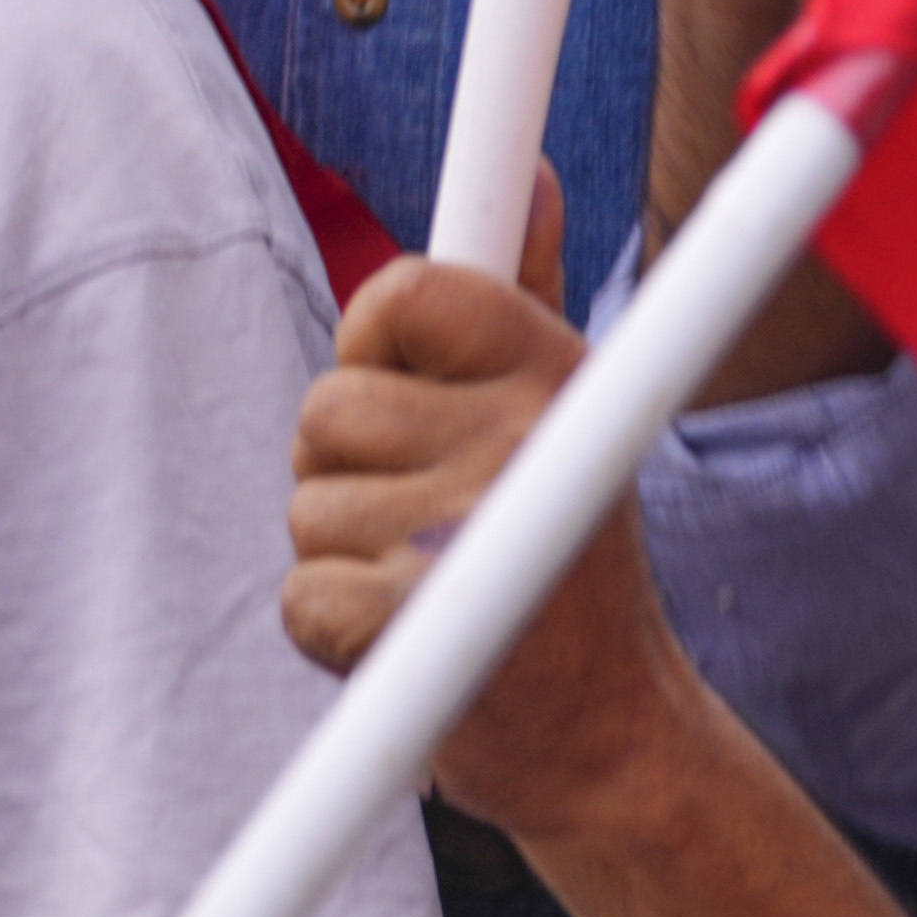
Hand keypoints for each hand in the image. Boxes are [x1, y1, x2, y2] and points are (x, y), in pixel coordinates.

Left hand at [286, 257, 725, 863]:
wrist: (615, 745)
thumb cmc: (568, 563)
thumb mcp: (566, 414)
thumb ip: (524, 289)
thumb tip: (522, 171)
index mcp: (552, 368)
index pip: (401, 288)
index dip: (375, 344)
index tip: (409, 391)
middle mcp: (522, 436)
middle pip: (327, 404)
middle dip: (351, 471)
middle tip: (433, 526)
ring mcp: (473, 532)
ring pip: (306, 504)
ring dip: (345, 558)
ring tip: (436, 592)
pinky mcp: (422, 630)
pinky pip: (302, 595)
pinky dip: (332, 635)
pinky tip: (412, 650)